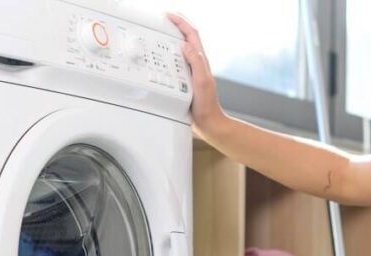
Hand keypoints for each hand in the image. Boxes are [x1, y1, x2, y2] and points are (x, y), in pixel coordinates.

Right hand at [167, 13, 224, 136]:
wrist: (209, 123)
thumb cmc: (207, 105)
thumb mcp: (201, 81)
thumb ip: (195, 62)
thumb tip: (185, 45)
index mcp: (201, 61)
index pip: (192, 35)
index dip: (181, 22)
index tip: (169, 15)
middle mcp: (197, 64)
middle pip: (187, 38)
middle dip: (177, 26)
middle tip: (164, 19)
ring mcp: (191, 72)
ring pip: (182, 50)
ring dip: (173, 39)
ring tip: (161, 33)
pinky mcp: (186, 81)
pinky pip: (177, 63)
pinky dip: (169, 55)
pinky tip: (162, 58)